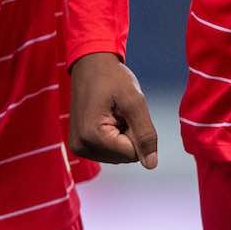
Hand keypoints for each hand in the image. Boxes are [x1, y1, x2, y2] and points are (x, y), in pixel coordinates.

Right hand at [69, 53, 158, 169]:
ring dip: (123, 135)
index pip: (132, 154)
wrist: (91, 64)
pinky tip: (107, 117)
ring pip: (119, 155)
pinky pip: (110, 150)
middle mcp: (81, 147)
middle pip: (125, 157)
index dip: (137, 131)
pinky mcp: (81, 145)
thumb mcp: (134, 102)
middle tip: (119, 111)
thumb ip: (145, 134)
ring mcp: (79, 147)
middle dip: (130, 134)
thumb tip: (151, 165)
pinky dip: (115, 136)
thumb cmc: (112, 77)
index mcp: (91, 137)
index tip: (125, 110)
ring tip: (113, 113)